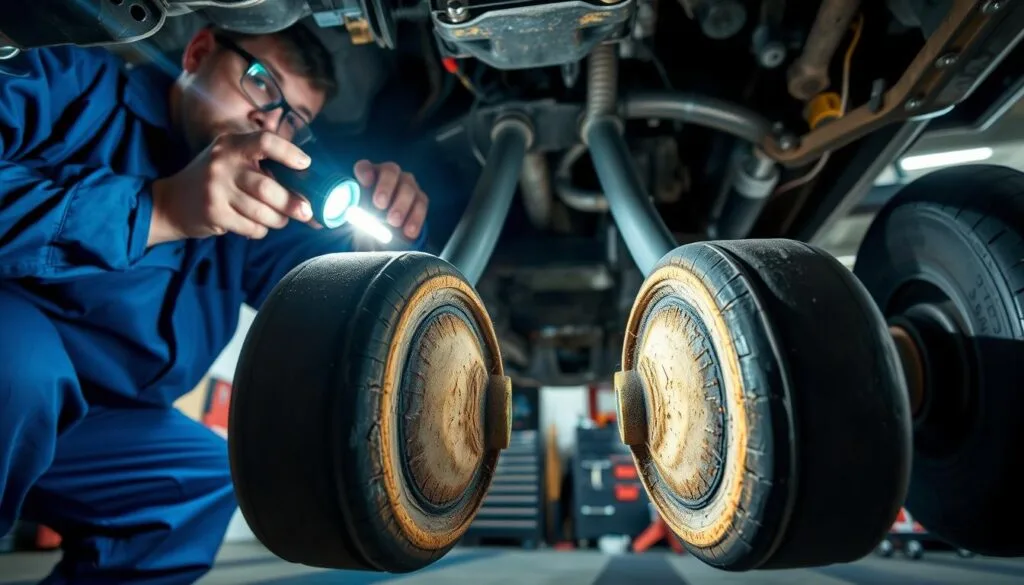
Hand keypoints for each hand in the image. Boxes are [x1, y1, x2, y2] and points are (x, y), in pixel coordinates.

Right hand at [147, 131, 313, 245]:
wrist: (171, 202)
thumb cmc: (214, 181)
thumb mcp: (231, 160)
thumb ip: (262, 166)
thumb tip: (307, 185)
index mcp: (232, 145)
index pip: (265, 141)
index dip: (289, 152)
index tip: (305, 164)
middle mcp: (222, 164)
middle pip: (267, 188)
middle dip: (291, 203)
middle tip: (306, 212)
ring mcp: (215, 189)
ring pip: (262, 212)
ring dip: (278, 220)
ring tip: (280, 219)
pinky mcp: (213, 213)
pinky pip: (251, 227)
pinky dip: (261, 230)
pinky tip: (256, 225)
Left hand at [353, 160, 428, 240]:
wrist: (388, 231)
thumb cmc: (368, 220)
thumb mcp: (359, 219)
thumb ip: (357, 217)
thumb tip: (355, 223)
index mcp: (368, 175)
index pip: (363, 167)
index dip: (364, 172)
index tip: (365, 182)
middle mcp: (389, 174)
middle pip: (390, 171)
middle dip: (385, 187)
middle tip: (380, 204)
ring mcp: (407, 184)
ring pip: (407, 188)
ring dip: (401, 205)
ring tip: (394, 222)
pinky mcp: (420, 198)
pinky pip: (421, 204)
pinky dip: (415, 218)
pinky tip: (409, 232)